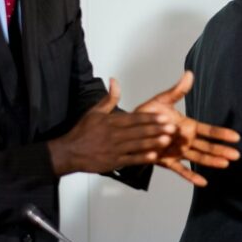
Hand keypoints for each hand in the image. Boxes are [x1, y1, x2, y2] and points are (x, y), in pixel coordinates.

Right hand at [49, 78, 178, 175]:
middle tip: (172, 127)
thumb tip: (114, 80)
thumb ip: (109, 98)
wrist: (69, 152)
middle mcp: (114, 135)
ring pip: (136, 145)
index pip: (134, 119)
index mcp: (111, 122)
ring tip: (166, 140)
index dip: (150, 118)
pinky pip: (130, 160)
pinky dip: (141, 158)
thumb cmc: (82, 132)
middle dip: (156, 129)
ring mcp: (114, 149)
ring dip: (152, 142)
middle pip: (138, 131)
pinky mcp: (113, 161)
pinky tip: (153, 156)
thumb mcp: (94, 111)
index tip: (164, 117)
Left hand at [136, 71, 240, 186]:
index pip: (208, 130)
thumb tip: (189, 74)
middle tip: (236, 155)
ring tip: (225, 165)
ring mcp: (178, 152)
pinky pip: (180, 170)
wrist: (130, 128)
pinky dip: (191, 176)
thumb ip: (177, 91)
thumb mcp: (162, 100)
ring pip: (198, 158)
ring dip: (211, 161)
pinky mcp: (167, 161)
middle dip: (221, 150)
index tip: (235, 137)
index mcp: (187, 126)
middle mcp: (185, 140)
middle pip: (207, 146)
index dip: (221, 133)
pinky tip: (203, 183)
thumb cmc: (147, 114)